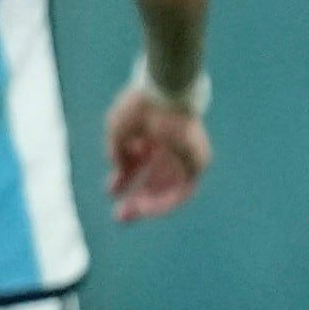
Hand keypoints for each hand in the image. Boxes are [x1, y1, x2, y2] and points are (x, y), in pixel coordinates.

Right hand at [105, 76, 210, 223]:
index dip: (125, 179)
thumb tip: (119, 169)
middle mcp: (170, 145)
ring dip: (150, 203)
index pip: (140, 162)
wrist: (164, 95)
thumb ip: (117, 152)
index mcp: (153, 132)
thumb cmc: (140, 107)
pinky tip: (146, 208)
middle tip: (120, 214)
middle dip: (137, 197)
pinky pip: (182, 191)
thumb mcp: (118, 131)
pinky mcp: (197, 163)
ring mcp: (184, 154)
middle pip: (155, 178)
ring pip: (168, 188)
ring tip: (131, 213)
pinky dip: (164, 201)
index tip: (111, 191)